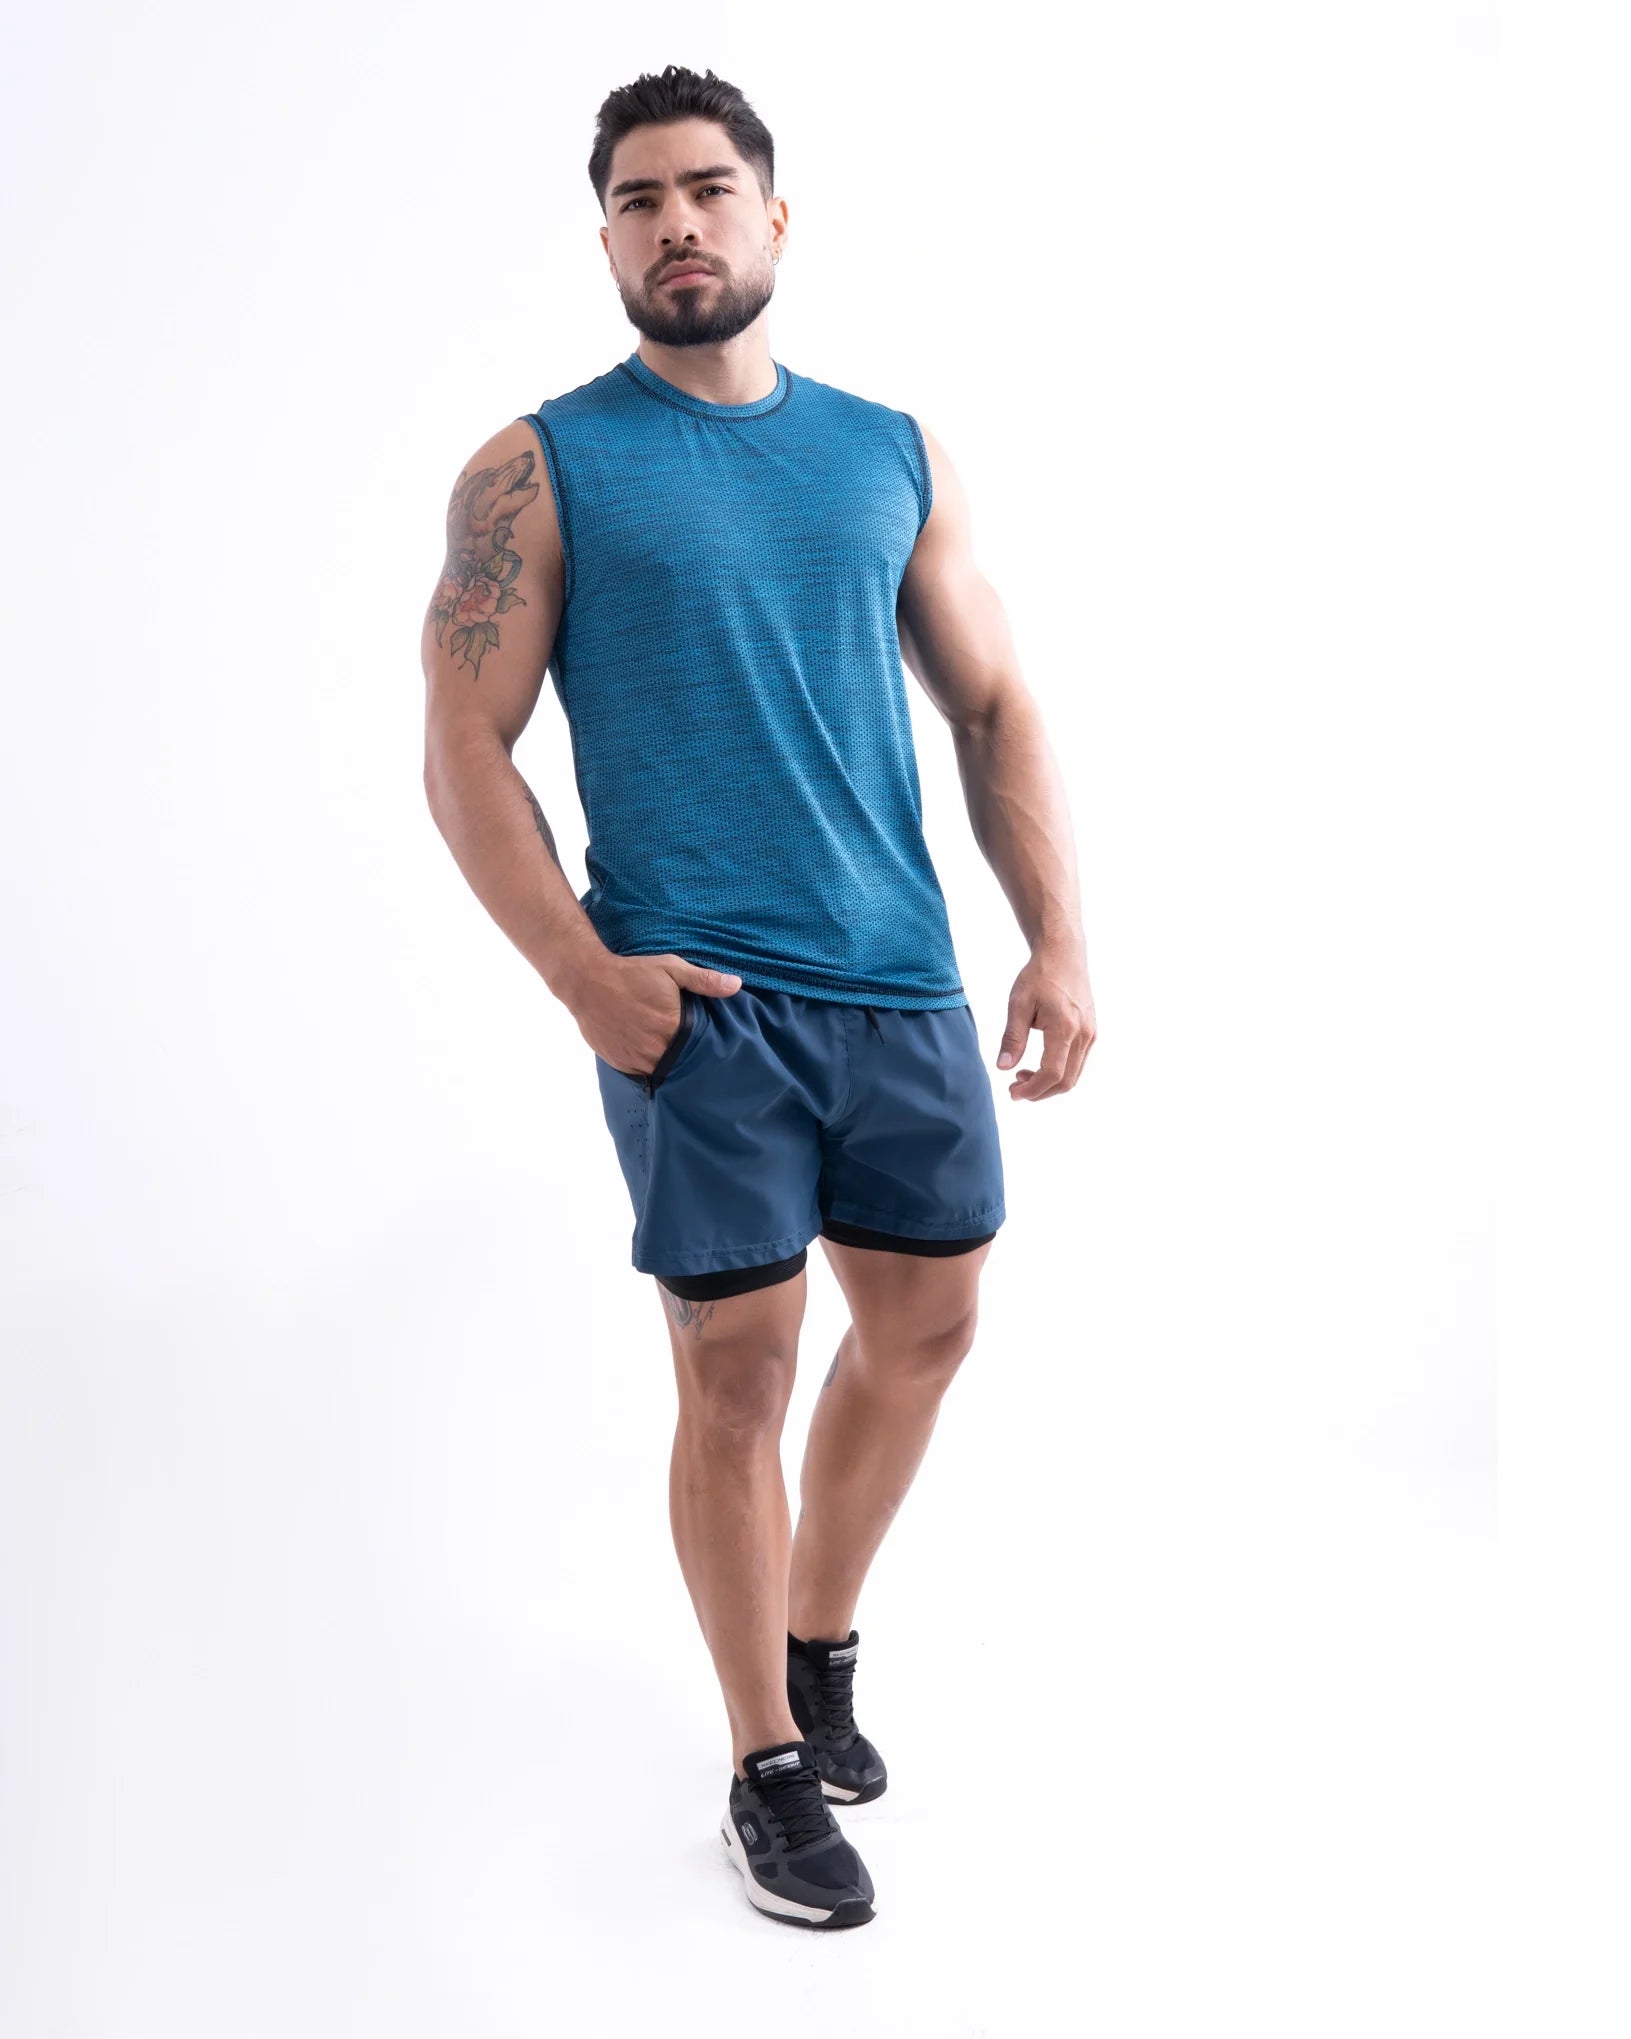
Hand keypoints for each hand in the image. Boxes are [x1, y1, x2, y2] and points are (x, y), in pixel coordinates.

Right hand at [572, 954, 741, 1072]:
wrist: (586, 981)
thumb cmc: (631, 973)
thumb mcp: (670, 969)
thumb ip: (704, 980)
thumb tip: (736, 984)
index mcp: (672, 1028)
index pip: (698, 1049)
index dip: (704, 1048)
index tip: (709, 1046)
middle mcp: (654, 1049)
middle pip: (679, 1062)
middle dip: (685, 1058)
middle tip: (690, 1050)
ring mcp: (634, 1059)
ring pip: (660, 1071)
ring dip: (665, 1064)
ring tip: (669, 1052)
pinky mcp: (618, 1063)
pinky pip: (639, 1072)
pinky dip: (645, 1065)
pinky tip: (648, 1052)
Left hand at [994, 945, 1095, 1100]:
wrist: (1064, 955)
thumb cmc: (1039, 976)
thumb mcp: (1018, 1004)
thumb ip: (1012, 1038)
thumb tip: (1003, 1068)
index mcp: (1065, 1028)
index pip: (1052, 1073)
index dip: (1033, 1089)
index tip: (1013, 1092)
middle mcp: (1083, 1035)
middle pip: (1066, 1081)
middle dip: (1040, 1092)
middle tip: (1015, 1089)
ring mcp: (1090, 1034)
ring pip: (1074, 1075)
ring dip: (1049, 1084)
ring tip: (1022, 1075)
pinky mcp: (1090, 1032)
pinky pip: (1077, 1063)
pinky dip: (1059, 1072)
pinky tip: (1038, 1064)